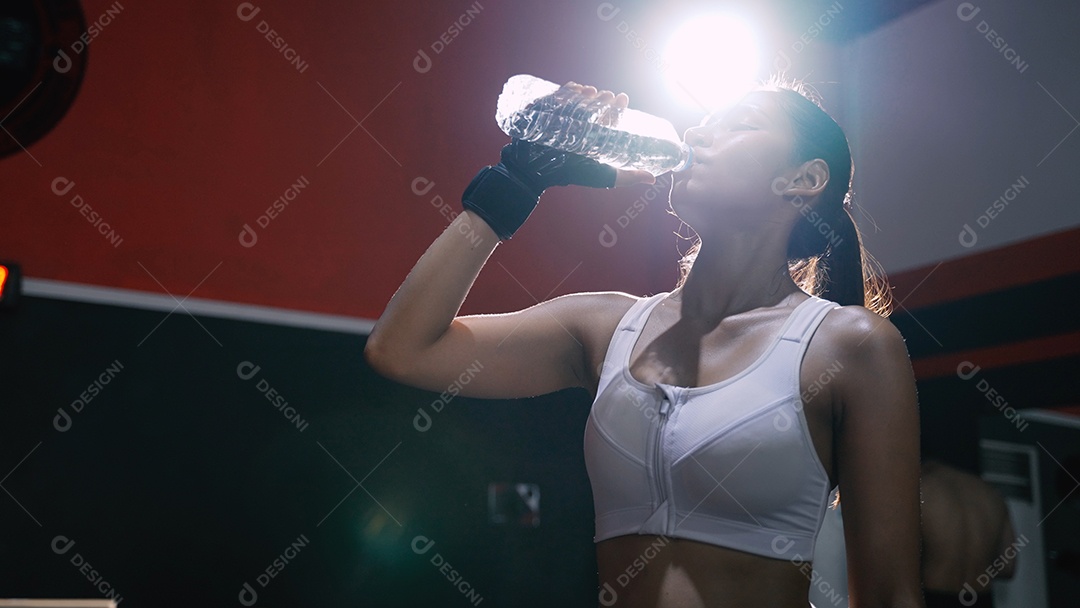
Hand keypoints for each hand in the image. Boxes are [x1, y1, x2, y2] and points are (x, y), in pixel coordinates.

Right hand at [537, 83, 655, 186]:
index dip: (618, 107)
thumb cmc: (570, 173)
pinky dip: (569, 89)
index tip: (623, 98)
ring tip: (592, 92)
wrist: (536, 170)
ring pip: (581, 99)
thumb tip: (653, 180)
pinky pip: (561, 95)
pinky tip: (576, 88)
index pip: (610, 118)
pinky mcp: (551, 111)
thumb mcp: (604, 175)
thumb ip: (628, 177)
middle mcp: (582, 126)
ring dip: (588, 93)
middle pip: (596, 106)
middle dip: (604, 98)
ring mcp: (566, 117)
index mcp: (595, 137)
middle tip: (607, 96)